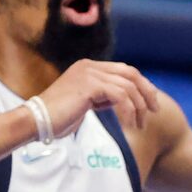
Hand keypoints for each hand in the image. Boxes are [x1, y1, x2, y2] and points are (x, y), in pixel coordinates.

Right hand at [34, 57, 160, 139]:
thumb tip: (125, 100)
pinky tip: (129, 124)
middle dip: (146, 92)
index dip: (141, 85)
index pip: (124, 71)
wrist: (36, 121)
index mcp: (89, 67)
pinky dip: (128, 111)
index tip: (151, 103)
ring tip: (139, 125)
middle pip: (130, 74)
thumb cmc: (58, 117)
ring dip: (138, 107)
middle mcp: (89, 66)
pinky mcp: (89, 85)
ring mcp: (89, 73)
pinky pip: (120, 96)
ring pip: (128, 86)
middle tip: (155, 111)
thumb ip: (103, 96)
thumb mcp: (86, 102)